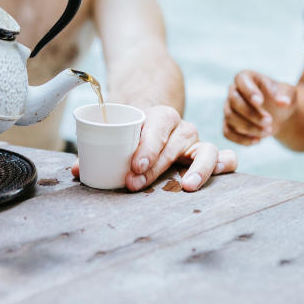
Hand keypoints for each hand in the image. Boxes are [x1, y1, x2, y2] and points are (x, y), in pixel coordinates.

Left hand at [71, 105, 237, 191]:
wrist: (157, 118)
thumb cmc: (136, 132)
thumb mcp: (119, 134)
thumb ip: (98, 150)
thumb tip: (76, 170)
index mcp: (160, 116)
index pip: (157, 127)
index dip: (147, 146)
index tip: (134, 165)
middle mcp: (182, 128)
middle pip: (174, 146)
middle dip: (156, 167)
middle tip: (136, 183)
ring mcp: (198, 142)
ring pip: (206, 150)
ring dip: (198, 168)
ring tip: (187, 186)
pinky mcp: (209, 156)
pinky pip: (226, 158)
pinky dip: (225, 165)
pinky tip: (218, 176)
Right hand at [223, 70, 295, 145]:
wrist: (278, 114)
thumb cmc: (281, 98)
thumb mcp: (289, 94)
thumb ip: (286, 96)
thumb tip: (283, 102)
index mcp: (247, 77)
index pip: (241, 79)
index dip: (248, 91)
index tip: (260, 102)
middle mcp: (234, 91)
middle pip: (233, 101)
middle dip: (251, 114)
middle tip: (270, 121)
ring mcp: (229, 108)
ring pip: (230, 117)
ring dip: (249, 127)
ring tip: (268, 132)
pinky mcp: (228, 124)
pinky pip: (227, 132)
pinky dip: (241, 139)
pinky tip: (258, 140)